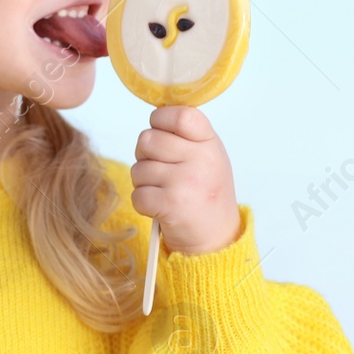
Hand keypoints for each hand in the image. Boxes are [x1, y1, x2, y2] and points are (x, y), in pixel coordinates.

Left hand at [131, 105, 239, 255]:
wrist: (216, 237)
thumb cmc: (206, 192)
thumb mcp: (209, 156)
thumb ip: (186, 136)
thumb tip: (155, 116)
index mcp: (210, 143)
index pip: (179, 115)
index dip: (160, 119)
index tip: (160, 131)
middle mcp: (201, 160)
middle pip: (148, 139)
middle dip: (145, 155)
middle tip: (160, 169)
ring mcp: (185, 181)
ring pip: (138, 169)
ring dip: (143, 182)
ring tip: (163, 191)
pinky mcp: (171, 204)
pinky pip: (137, 194)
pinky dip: (143, 203)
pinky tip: (160, 207)